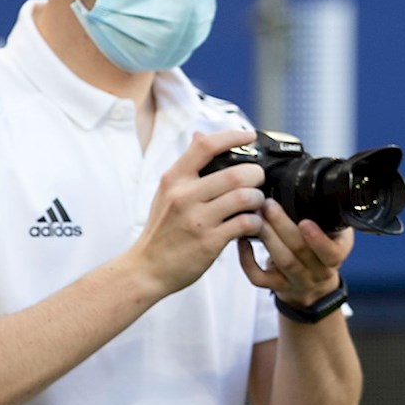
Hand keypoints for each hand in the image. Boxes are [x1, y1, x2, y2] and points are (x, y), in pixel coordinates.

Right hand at [129, 128, 265, 297]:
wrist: (146, 269)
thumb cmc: (161, 230)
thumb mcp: (165, 193)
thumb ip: (186, 168)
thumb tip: (200, 135)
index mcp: (174, 179)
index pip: (205, 146)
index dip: (232, 136)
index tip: (250, 136)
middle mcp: (184, 196)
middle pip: (236, 173)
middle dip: (256, 175)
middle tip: (258, 181)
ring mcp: (197, 220)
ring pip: (245, 197)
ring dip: (258, 199)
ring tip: (256, 204)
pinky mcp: (209, 242)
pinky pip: (246, 223)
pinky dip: (256, 222)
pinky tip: (251, 225)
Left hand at [239, 200, 353, 310]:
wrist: (316, 288)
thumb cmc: (323, 252)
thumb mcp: (337, 236)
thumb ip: (330, 219)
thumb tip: (316, 190)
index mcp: (335, 256)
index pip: (331, 253)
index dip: (318, 239)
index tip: (305, 221)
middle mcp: (319, 272)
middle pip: (300, 251)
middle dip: (282, 225)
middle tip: (268, 204)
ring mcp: (297, 281)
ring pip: (281, 261)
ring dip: (267, 237)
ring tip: (255, 216)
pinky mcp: (277, 287)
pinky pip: (260, 278)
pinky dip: (247, 260)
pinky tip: (242, 241)